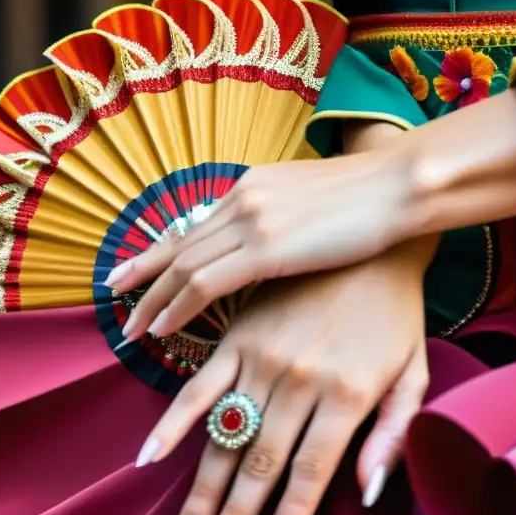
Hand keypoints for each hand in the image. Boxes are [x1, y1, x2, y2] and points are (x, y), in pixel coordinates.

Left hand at [108, 149, 411, 340]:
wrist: (400, 187)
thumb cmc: (373, 202)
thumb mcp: (314, 202)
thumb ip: (282, 220)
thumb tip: (271, 245)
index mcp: (253, 186)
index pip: (195, 225)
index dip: (159, 252)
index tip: (134, 272)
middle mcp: (243, 199)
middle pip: (180, 245)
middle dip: (144, 276)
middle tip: (116, 300)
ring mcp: (253, 222)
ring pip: (183, 266)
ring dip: (153, 299)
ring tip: (132, 328)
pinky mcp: (267, 249)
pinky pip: (206, 283)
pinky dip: (178, 306)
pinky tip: (162, 327)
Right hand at [137, 238, 435, 514]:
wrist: (371, 236)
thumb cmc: (397, 315)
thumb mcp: (415, 373)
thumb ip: (394, 434)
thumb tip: (368, 493)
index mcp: (348, 393)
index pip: (311, 473)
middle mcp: (300, 380)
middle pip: (261, 464)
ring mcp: (263, 355)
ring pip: (226, 436)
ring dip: (203, 489)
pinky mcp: (238, 333)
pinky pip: (198, 386)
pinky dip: (172, 423)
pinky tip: (149, 457)